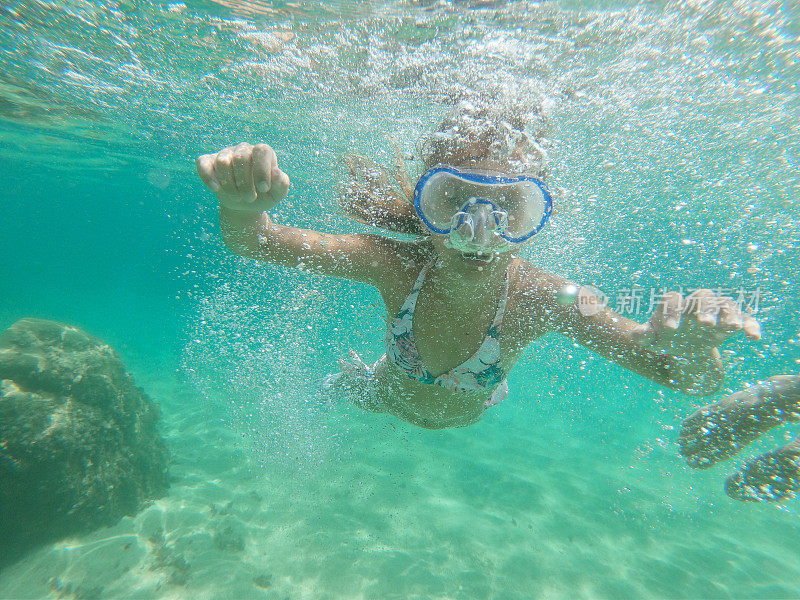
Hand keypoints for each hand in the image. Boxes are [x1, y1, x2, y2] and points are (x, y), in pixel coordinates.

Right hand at [196, 142, 289, 211]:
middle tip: (250, 198)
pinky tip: (216, 189)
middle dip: (245, 182)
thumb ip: (281, 183)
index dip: (262, 170)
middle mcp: (244, 149)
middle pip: (242, 157)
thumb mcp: (277, 193)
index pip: (262, 151)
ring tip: (237, 196)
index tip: (263, 189)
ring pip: (223, 162)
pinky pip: (203, 163)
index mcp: (262, 153)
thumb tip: (276, 172)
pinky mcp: (208, 162)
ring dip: (230, 184)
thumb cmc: (264, 195)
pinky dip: (208, 177)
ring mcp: (225, 154)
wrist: (246, 206)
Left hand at [631, 289, 760, 358]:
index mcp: (674, 306)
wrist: (682, 345)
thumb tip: (637, 334)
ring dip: (730, 314)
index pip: (672, 300)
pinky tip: (754, 337)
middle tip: (704, 324)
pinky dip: (751, 324)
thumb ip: (644, 337)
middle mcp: (695, 305)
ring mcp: (714, 312)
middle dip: (704, 308)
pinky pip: (744, 317)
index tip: (670, 329)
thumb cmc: (665, 338)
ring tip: (733, 328)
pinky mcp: (729, 322)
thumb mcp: (653, 340)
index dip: (670, 312)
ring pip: (725, 304)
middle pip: (703, 296)